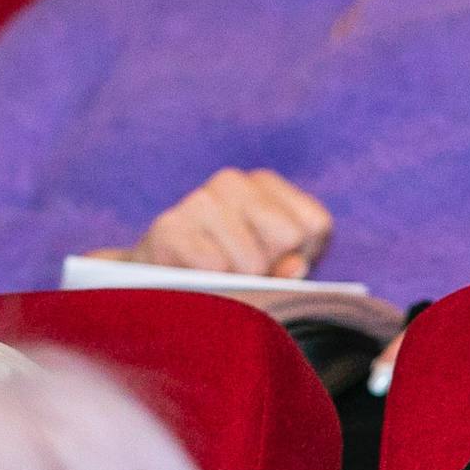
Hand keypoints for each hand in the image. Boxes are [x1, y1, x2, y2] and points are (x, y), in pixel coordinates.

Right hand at [114, 169, 332, 277]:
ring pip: (251, 261)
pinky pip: (214, 269)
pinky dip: (214, 288)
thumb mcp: (272, 272)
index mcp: (265, 185)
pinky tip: (197, 281)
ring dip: (241, 284)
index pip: (314, 224)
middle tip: (244, 277)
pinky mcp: (168, 227)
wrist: (155, 284)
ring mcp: (198, 200)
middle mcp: (232, 182)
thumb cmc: (227, 276)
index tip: (277, 264)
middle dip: (272, 269)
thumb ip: (291, 269)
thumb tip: (295, 267)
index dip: (302, 256)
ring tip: (219, 281)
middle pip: (286, 237)